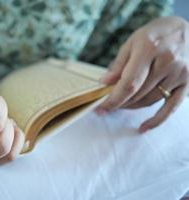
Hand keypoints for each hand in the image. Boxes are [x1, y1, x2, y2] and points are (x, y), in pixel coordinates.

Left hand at [96, 16, 188, 132]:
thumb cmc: (156, 33)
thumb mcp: (133, 41)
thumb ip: (119, 64)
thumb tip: (104, 83)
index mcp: (149, 49)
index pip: (129, 83)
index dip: (113, 99)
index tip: (101, 108)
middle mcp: (167, 62)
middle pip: (138, 94)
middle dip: (119, 102)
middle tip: (107, 106)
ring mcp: (180, 74)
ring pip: (150, 100)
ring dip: (132, 106)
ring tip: (121, 106)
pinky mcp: (188, 83)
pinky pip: (171, 107)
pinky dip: (157, 120)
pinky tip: (144, 128)